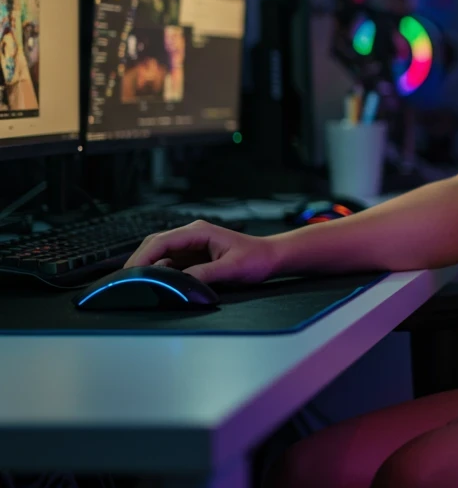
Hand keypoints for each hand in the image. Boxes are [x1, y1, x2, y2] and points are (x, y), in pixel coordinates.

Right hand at [123, 220, 279, 284]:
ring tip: (137, 284)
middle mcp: (192, 236)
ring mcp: (192, 245)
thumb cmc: (256, 258)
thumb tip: (182, 282)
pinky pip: (170, 263)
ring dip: (148, 267)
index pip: (162, 241)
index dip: (143, 256)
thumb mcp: (232, 268)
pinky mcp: (193, 256)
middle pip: (155, 244)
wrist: (271, 258)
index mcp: (199, 232)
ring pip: (160, 253)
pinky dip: (160, 272)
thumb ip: (206, 275)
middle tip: (126, 281)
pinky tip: (157, 283)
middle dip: (139, 261)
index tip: (131, 272)